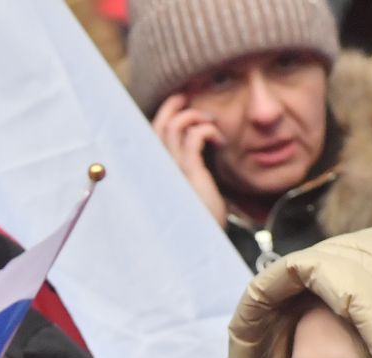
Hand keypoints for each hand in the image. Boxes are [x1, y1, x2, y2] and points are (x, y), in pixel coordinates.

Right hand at [150, 93, 226, 223]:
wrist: (200, 246)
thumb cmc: (196, 218)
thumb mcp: (186, 189)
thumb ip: (183, 167)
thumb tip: (190, 145)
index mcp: (154, 172)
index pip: (150, 135)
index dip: (163, 114)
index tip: (180, 104)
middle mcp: (156, 169)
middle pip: (157, 124)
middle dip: (174, 104)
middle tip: (191, 97)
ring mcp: (170, 171)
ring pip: (175, 126)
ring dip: (195, 115)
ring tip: (211, 122)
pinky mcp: (189, 174)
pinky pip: (195, 137)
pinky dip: (208, 130)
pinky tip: (220, 141)